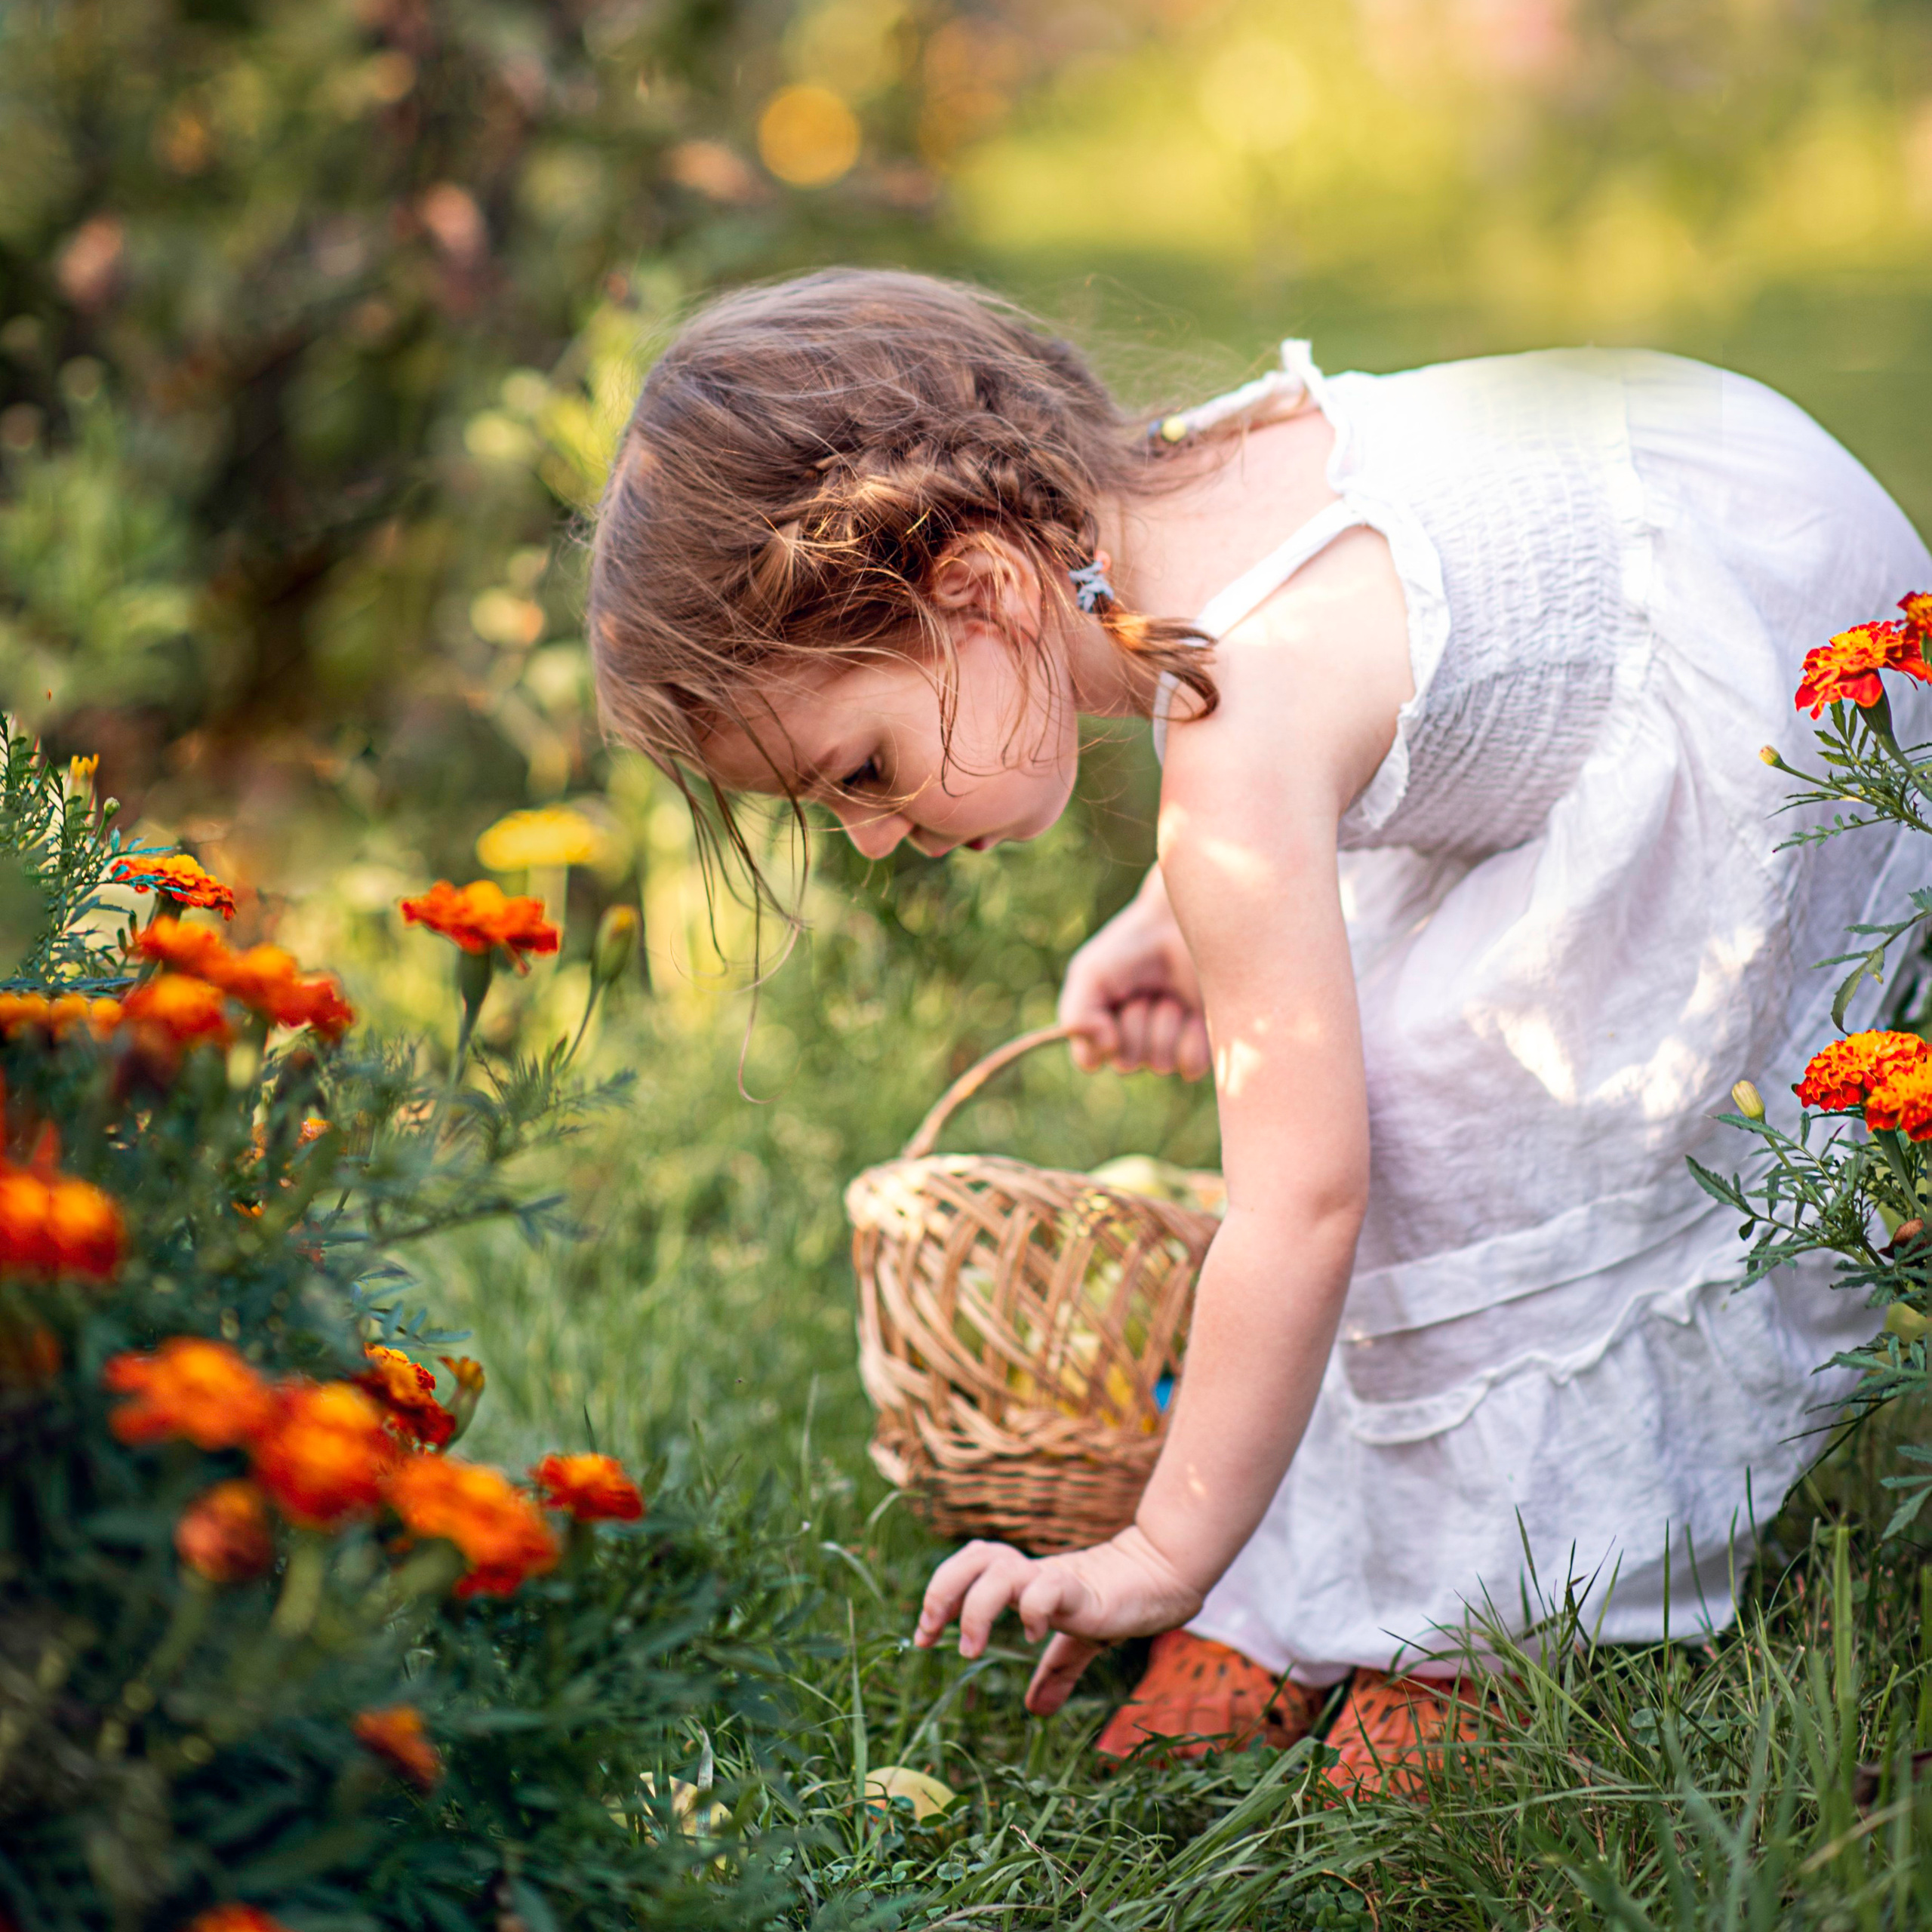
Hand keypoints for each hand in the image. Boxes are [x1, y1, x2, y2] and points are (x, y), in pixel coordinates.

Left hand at [912, 1523, 1204, 1715]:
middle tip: (928, 1631)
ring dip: (975, 1608)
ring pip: (1000, 1571)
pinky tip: (1032, 1635)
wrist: (1160, 1580)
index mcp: (1026, 1581)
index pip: (970, 1568)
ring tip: (970, 1649)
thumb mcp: (1078, 1644)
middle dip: (942, 1589)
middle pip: (975, 1557)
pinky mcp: (1082, 1590)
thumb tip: (1039, 1710)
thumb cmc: (1115, 1605)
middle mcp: (1034, 1574)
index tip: (921, 1635)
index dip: (940, 1593)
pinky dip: (1031, 1609)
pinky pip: (1047, 1589)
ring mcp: (1055, 1579)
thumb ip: (1057, 1672)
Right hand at [1058, 868, 1209, 1079]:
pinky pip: (1190, 1065)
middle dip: (1135, 1022)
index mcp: (1101, 1028)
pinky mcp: (1202, 1045)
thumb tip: (1098, 1059)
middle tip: (1143, 990)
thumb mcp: (1091, 973)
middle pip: (1126, 1063)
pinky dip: (1191, 1038)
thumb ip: (1076, 1016)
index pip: (1090, 1060)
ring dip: (1164, 1023)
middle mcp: (1133, 1043)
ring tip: (1169, 993)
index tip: (1106, 1010)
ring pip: (1159, 1063)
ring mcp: (1168, 1047)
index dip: (1097, 1039)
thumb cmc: (1131, 947)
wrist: (1181, 925)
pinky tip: (1192, 1012)